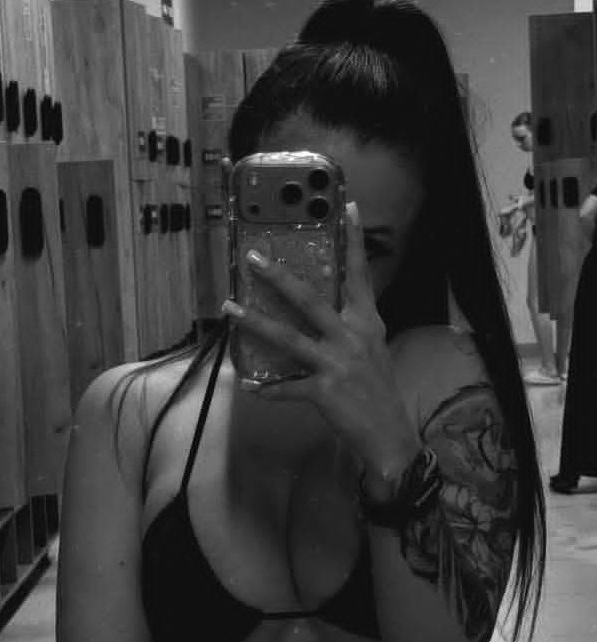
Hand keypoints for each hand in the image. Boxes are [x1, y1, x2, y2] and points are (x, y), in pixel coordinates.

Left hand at [222, 202, 417, 475]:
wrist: (391, 435)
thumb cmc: (379, 392)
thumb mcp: (374, 351)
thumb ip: (352, 329)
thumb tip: (327, 313)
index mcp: (367, 323)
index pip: (360, 275)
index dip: (354, 241)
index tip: (347, 206)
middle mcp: (353, 337)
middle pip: (310, 300)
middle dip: (279, 278)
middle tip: (253, 258)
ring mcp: (338, 364)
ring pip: (289, 338)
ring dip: (255, 322)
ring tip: (229, 308)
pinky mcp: (325, 391)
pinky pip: (287, 387)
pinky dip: (268, 389)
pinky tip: (250, 387)